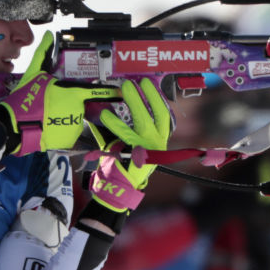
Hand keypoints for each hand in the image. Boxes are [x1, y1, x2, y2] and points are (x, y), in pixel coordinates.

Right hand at [0, 31, 119, 154]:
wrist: (15, 126)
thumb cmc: (25, 99)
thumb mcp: (34, 73)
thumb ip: (44, 53)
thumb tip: (48, 35)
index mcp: (73, 93)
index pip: (97, 92)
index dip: (110, 93)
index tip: (120, 93)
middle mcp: (78, 109)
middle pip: (81, 106)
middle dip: (71, 106)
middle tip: (52, 107)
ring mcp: (75, 126)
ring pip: (76, 120)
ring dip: (66, 118)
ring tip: (48, 117)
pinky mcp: (69, 139)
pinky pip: (70, 133)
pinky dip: (63, 130)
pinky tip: (50, 127)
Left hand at [89, 79, 171, 211]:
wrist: (120, 186)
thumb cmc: (126, 163)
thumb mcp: (134, 144)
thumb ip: (130, 128)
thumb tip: (118, 104)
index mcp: (159, 139)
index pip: (163, 115)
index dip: (157, 98)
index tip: (148, 84)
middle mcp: (158, 143)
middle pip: (157, 115)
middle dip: (147, 96)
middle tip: (134, 83)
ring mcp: (147, 149)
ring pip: (143, 121)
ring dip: (134, 103)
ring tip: (124, 90)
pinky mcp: (134, 154)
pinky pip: (124, 134)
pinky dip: (114, 123)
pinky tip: (105, 114)